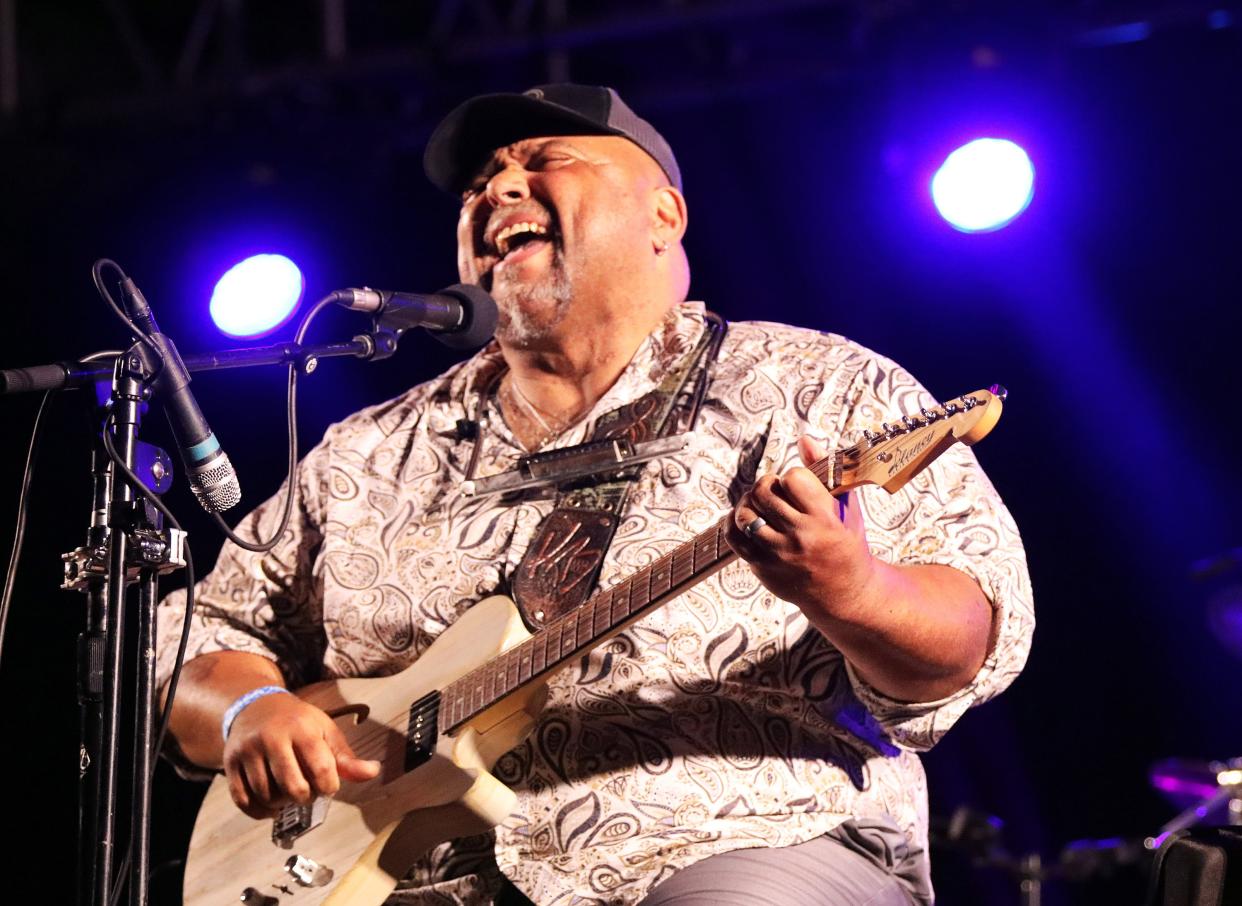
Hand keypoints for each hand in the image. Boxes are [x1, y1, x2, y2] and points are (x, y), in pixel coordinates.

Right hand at [222, 692, 380, 818]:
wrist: (254, 706)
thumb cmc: (297, 722)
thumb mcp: (325, 730)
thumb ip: (346, 757)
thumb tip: (373, 772)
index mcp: (301, 728)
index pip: (321, 768)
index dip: (329, 786)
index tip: (328, 785)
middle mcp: (272, 737)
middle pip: (293, 787)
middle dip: (306, 797)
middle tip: (308, 791)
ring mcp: (248, 751)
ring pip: (268, 796)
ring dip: (282, 805)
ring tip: (289, 793)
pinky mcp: (230, 764)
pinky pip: (243, 800)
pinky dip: (259, 811)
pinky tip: (271, 805)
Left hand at [725, 436, 878, 619]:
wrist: (843, 593)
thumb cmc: (846, 544)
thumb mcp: (846, 508)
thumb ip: (825, 471)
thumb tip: (804, 439)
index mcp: (824, 520)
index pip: (793, 478)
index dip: (793, 476)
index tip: (798, 485)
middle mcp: (800, 537)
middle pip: (764, 493)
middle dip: (767, 484)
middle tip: (774, 489)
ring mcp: (778, 555)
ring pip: (745, 514)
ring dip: (748, 502)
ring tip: (759, 503)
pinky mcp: (762, 568)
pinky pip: (734, 538)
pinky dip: (733, 522)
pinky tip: (745, 518)